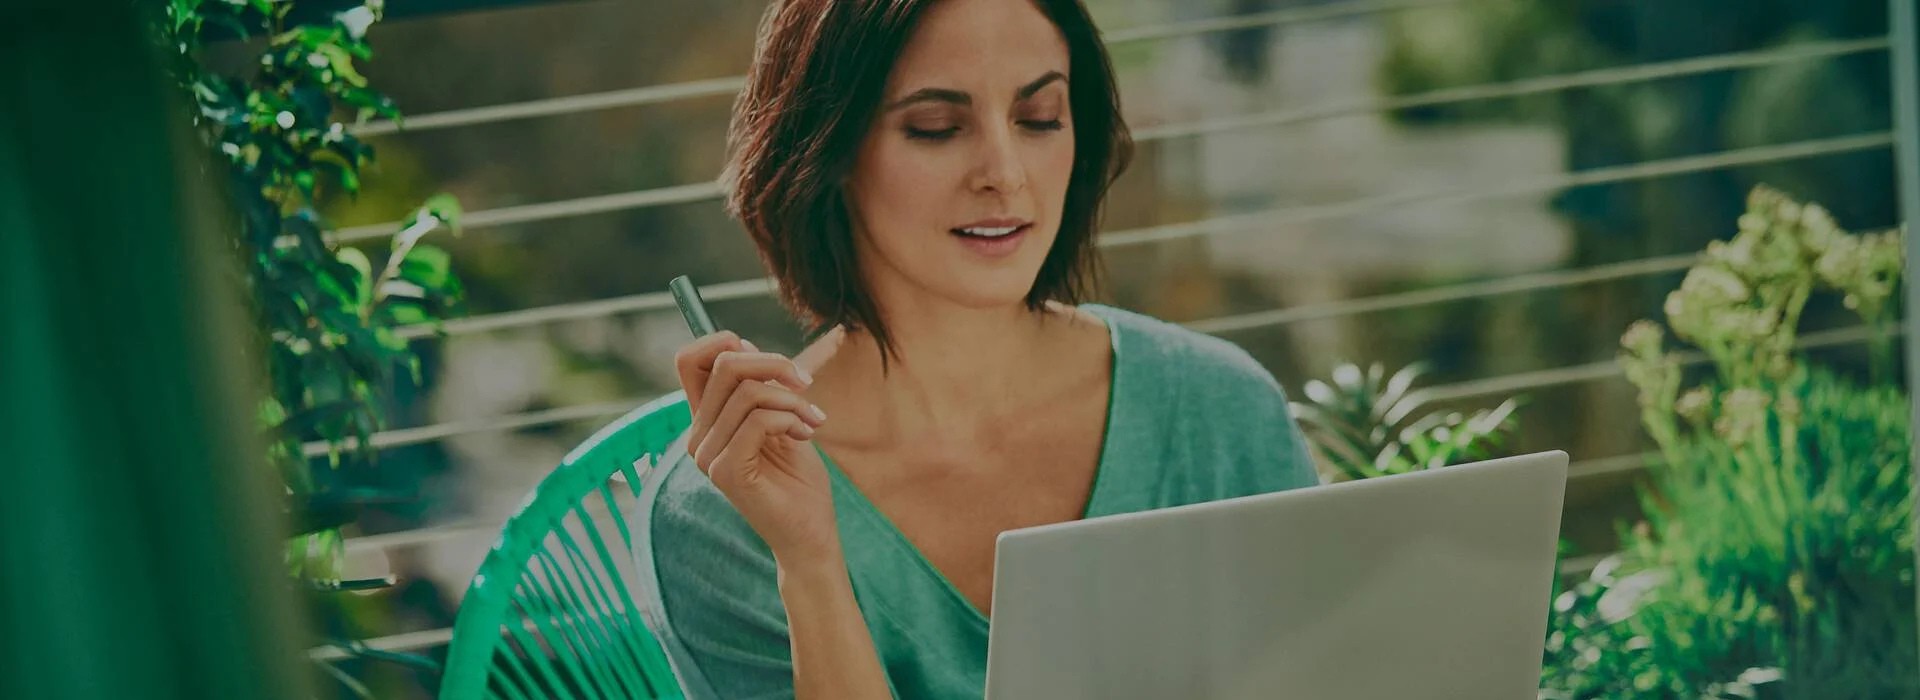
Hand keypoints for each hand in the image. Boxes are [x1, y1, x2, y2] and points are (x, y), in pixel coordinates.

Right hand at [675, 327, 846, 559]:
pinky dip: (790, 418)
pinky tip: (806, 434)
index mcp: (707, 421)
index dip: (722, 341)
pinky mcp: (726, 472)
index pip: (689, 361)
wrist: (811, 533)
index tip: (767, 358)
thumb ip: (760, 386)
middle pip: (724, 364)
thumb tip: (742, 342)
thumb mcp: (782, 418)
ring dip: (793, 399)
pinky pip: (759, 420)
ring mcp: (707, 455)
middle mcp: (698, 436)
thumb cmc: (798, 480)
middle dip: (773, 363)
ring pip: (748, 392)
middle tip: (806, 383)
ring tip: (813, 420)